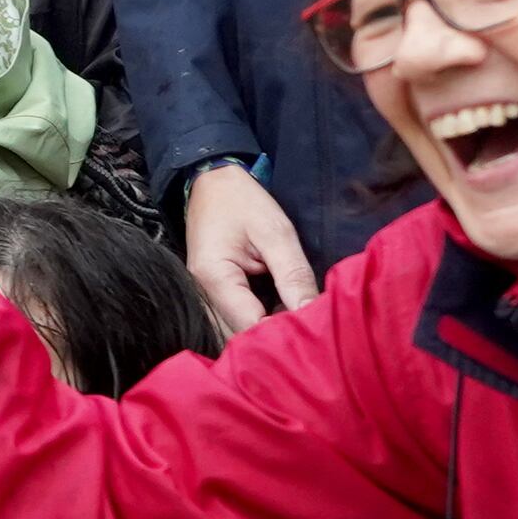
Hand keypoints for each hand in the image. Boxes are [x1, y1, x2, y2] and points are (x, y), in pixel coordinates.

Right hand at [184, 162, 318, 335]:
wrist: (211, 181)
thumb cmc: (242, 201)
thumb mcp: (276, 232)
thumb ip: (293, 274)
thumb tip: (311, 313)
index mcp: (214, 278)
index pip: (250, 325)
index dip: (282, 333)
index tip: (314, 331)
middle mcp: (203, 294)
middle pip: (240, 334)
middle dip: (275, 337)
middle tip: (311, 330)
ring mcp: (205, 296)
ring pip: (237, 330)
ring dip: (266, 331)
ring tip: (298, 322)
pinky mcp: (213, 294)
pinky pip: (236, 318)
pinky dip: (259, 319)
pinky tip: (282, 313)